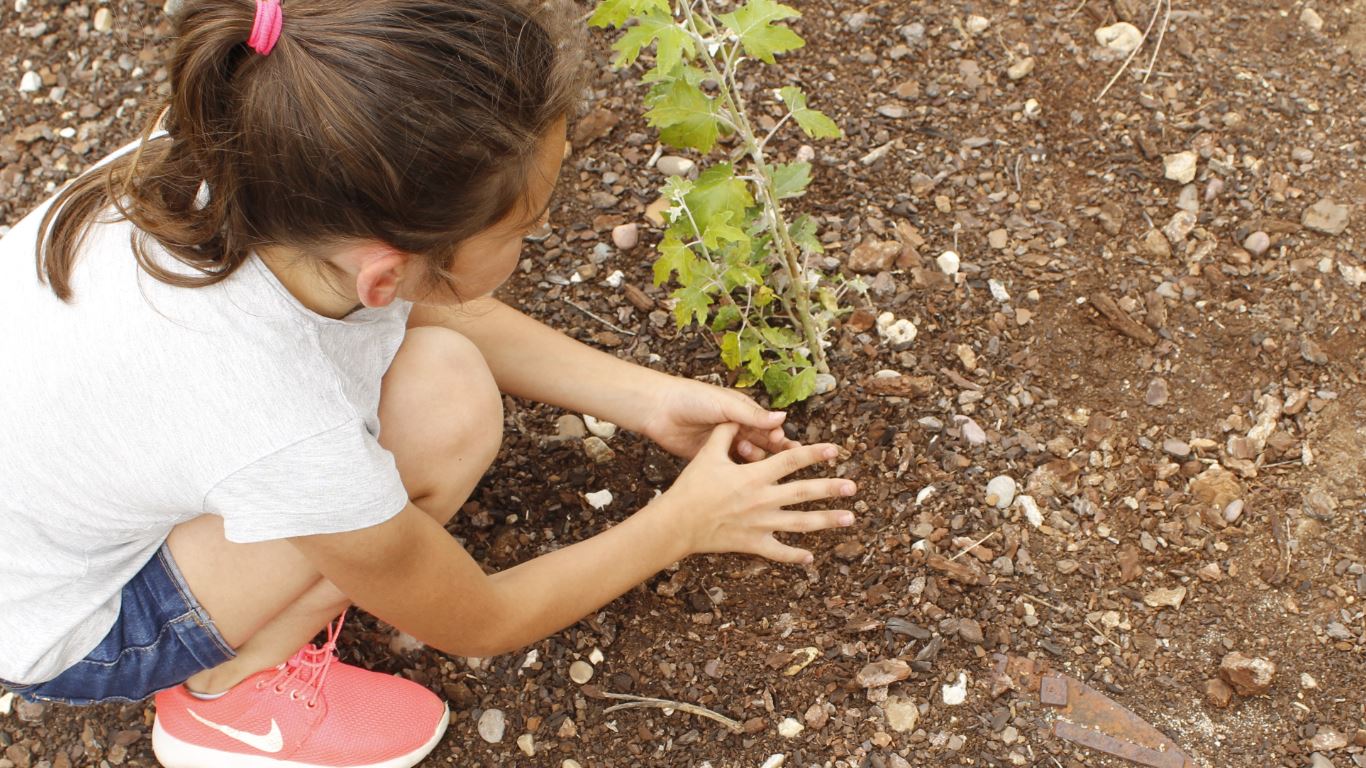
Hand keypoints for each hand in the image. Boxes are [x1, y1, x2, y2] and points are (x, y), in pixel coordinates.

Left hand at [638, 376, 799, 460]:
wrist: (659, 410)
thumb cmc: (693, 399)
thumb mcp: (725, 405)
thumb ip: (752, 415)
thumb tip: (783, 417)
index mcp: (743, 412)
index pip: (768, 425)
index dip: (777, 434)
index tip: (781, 441)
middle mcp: (737, 428)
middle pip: (763, 443)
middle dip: (773, 451)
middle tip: (781, 460)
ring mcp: (724, 445)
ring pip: (748, 457)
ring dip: (752, 458)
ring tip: (745, 452)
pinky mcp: (711, 458)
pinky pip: (730, 467)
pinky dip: (738, 471)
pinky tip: (740, 474)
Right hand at [649, 423, 856, 563]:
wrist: (677, 523)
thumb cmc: (691, 487)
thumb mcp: (707, 454)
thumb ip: (724, 433)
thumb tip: (734, 417)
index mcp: (755, 475)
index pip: (792, 460)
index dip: (815, 453)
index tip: (836, 450)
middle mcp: (763, 499)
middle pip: (804, 492)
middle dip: (831, 488)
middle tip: (853, 487)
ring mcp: (761, 524)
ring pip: (801, 523)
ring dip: (827, 521)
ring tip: (849, 518)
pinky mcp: (753, 544)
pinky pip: (779, 551)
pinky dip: (795, 556)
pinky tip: (811, 557)